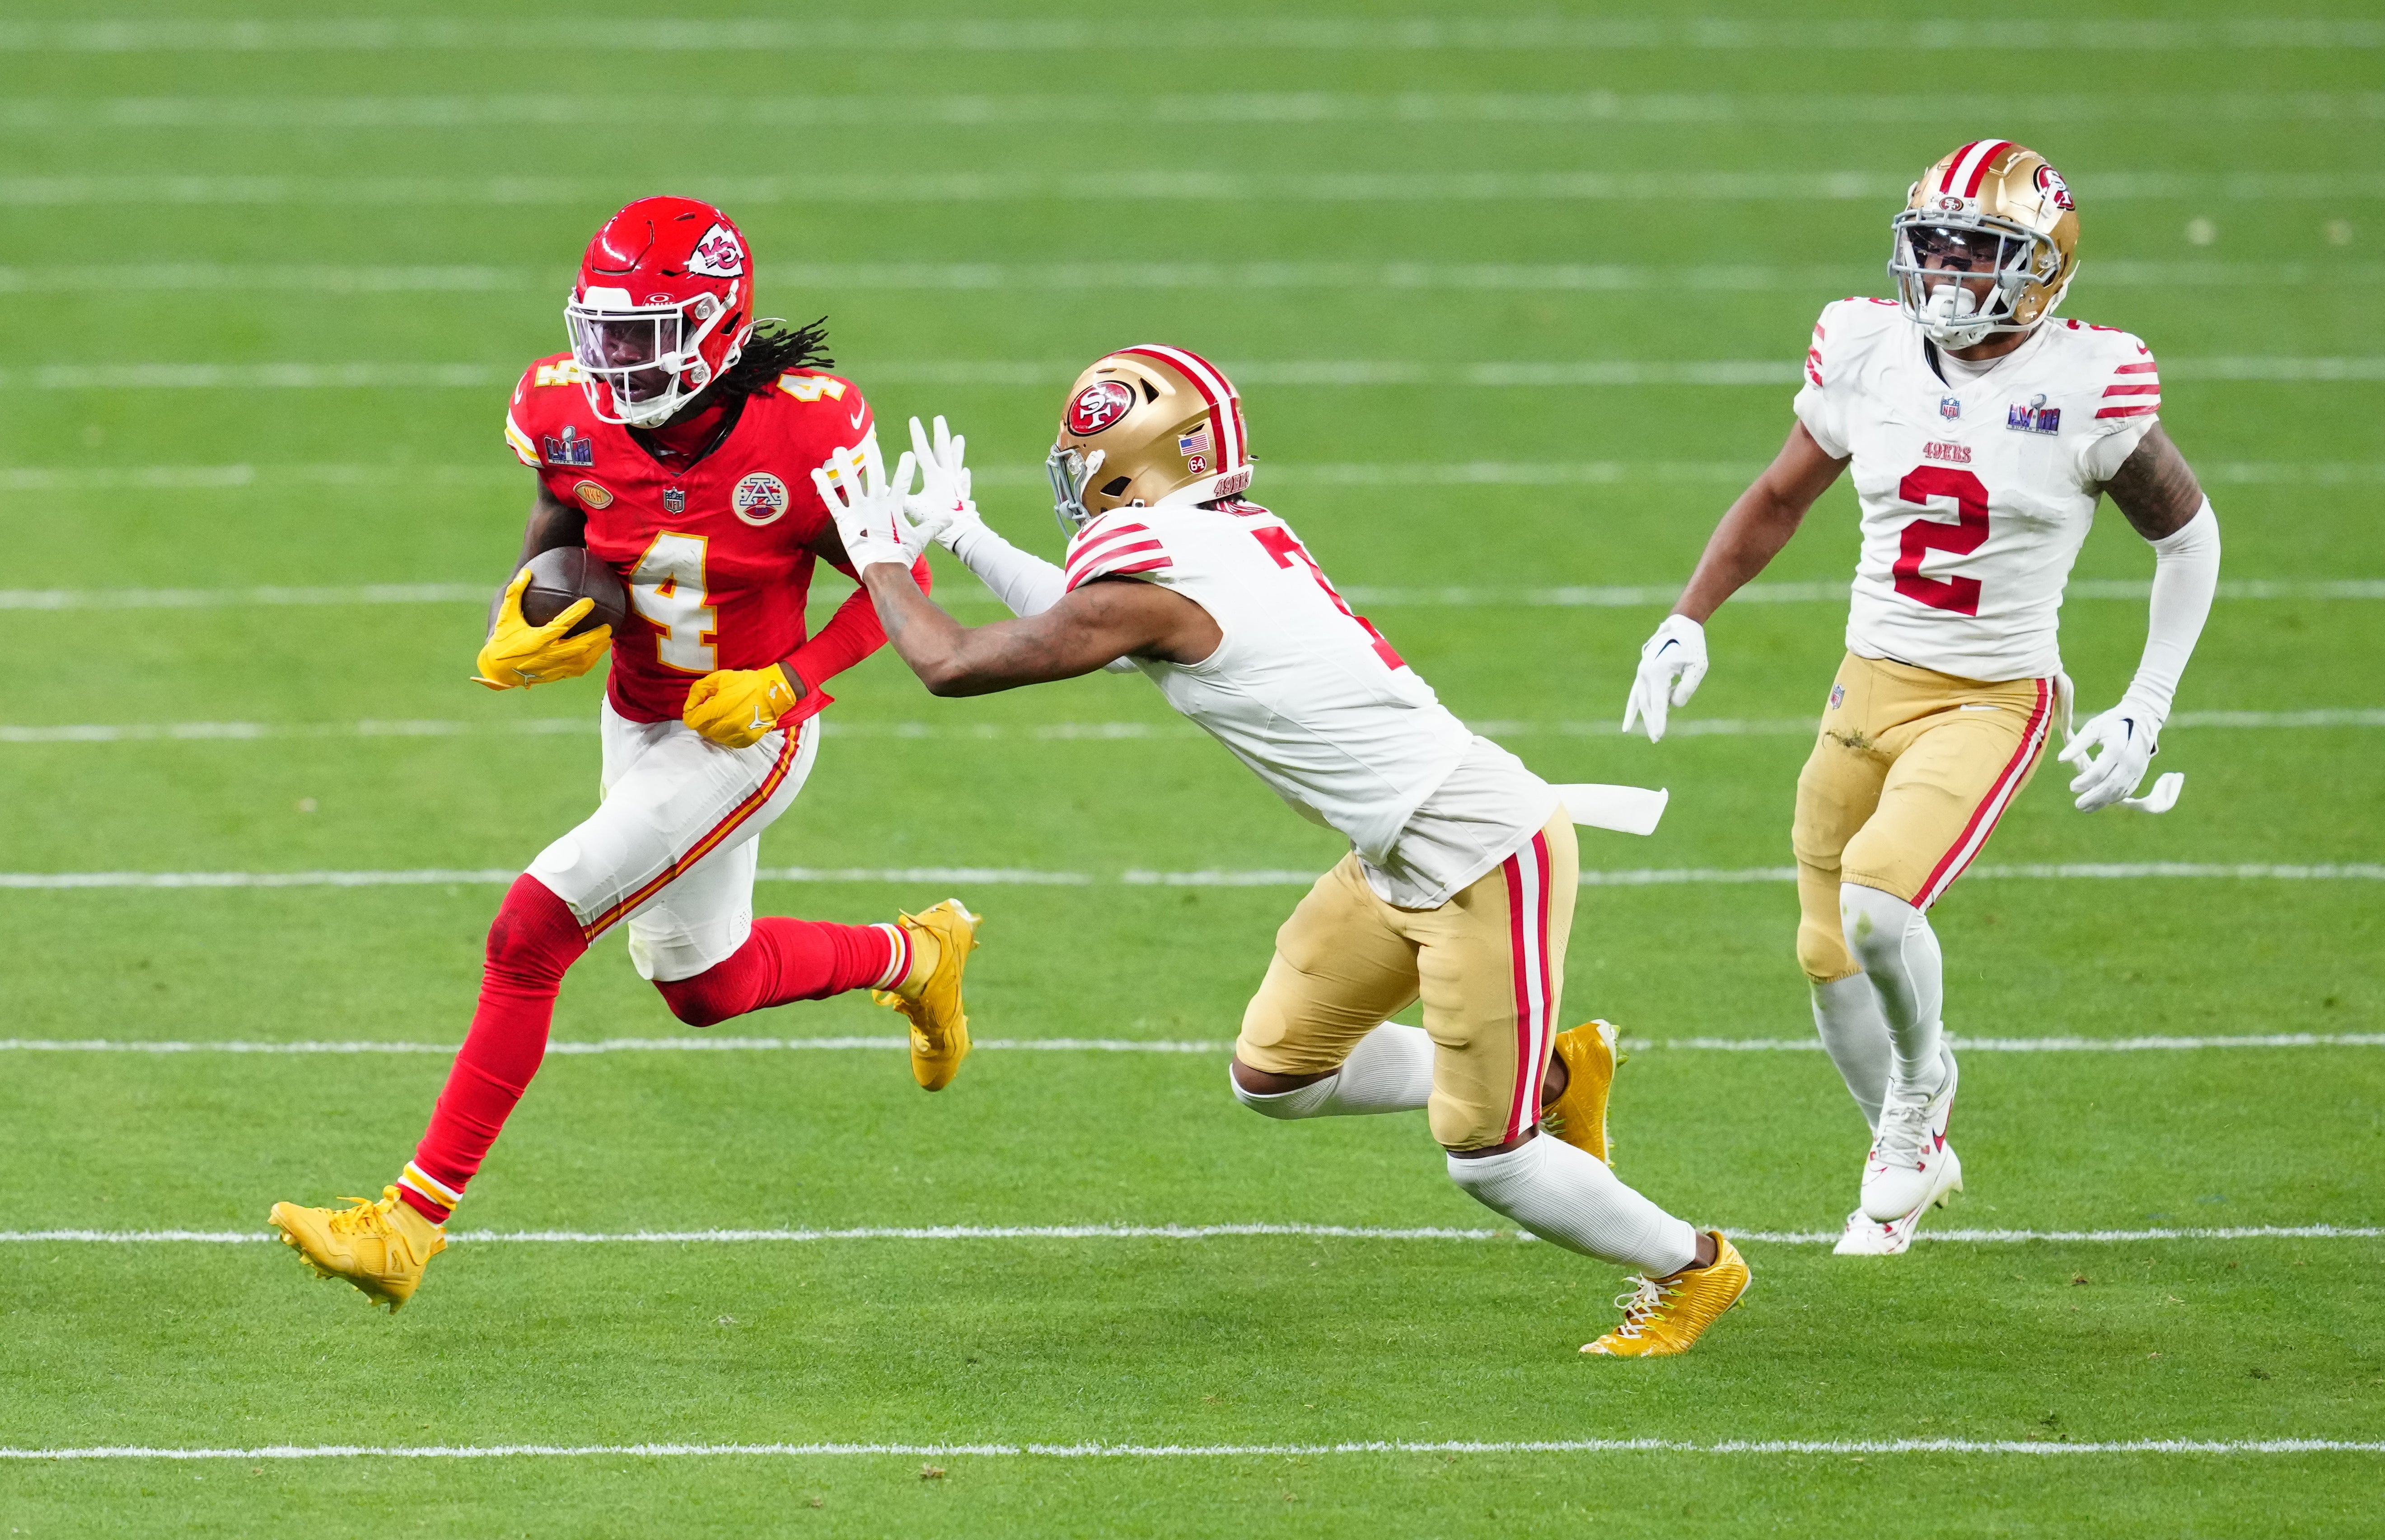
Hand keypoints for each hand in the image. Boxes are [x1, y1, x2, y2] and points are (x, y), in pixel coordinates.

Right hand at [472, 567, 610, 689]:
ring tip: (608, 639)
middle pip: (578, 646)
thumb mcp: (505, 616)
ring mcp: (552, 668)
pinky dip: (590, 661)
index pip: (561, 625)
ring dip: (596, 650)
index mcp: (536, 639)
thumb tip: (526, 572)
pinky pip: (577, 670)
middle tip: (608, 625)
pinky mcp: (555, 676)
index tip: (590, 601)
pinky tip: (597, 652)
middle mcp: (547, 655)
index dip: (576, 613)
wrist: (498, 671)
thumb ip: (515, 593)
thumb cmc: (502, 640)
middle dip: (595, 636)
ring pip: (581, 661)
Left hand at [683, 663, 802, 748]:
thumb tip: (689, 705)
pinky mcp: (745, 740)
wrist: (773, 692)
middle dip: (702, 719)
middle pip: (702, 730)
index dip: (690, 713)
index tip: (695, 707)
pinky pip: (728, 741)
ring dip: (713, 727)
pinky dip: (726, 733)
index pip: (691, 720)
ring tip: (722, 715)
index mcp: (716, 709)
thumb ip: (699, 690)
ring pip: (714, 736)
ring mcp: (736, 735)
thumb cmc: (745, 683)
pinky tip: (732, 723)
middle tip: (711, 709)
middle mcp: (724, 726)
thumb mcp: (719, 678)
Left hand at [812, 432, 922, 572]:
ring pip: (851, 483)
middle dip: (872, 456)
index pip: (902, 484)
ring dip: (845, 465)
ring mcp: (860, 512)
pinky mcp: (845, 521)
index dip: (906, 469)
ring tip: (838, 449)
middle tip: (869, 440)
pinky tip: (815, 473)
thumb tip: (950, 519)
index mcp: (894, 508)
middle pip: (875, 475)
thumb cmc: (901, 555)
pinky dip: (823, 486)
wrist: (884, 570)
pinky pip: (832, 501)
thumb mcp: (919, 538)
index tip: (909, 454)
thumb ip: (933, 525)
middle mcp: (877, 505)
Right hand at [902, 415, 984, 550]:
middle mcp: (947, 477)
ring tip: (959, 438)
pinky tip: (965, 472)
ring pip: (956, 462)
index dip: (918, 435)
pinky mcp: (963, 496)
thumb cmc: (937, 520)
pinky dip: (963, 476)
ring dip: (957, 450)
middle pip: (943, 450)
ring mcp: (957, 485)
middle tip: (939, 418)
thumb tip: (882, 488)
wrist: (962, 534)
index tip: (914, 419)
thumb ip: (899, 497)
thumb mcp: (915, 508)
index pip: (924, 451)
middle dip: (940, 433)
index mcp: (935, 477)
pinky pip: (963, 482)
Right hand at [1620, 614, 1707, 741]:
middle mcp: (1645, 673)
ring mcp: (1641, 672)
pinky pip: (1635, 695)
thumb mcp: (1697, 667)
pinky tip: (1628, 726)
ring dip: (1646, 717)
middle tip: (1658, 739)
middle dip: (1652, 722)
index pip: (1658, 703)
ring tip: (1654, 732)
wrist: (1680, 626)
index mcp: (1658, 671)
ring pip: (1641, 701)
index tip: (1659, 735)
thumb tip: (1673, 704)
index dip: (1659, 721)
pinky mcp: (1643, 672)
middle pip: (1647, 705)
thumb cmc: (1692, 646)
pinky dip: (1632, 710)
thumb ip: (1687, 688)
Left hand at [2057, 701, 2158, 811]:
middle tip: (2078, 804)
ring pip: (2120, 791)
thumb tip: (2061, 759)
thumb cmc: (2113, 723)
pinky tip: (2100, 802)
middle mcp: (2130, 761)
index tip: (2072, 787)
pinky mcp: (2140, 774)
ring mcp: (2137, 769)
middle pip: (2110, 785)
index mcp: (2117, 748)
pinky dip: (2113, 798)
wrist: (2142, 720)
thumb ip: (2078, 744)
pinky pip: (2127, 790)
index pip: (2099, 771)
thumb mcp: (2094, 727)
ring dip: (2102, 802)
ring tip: (2085, 808)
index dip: (2085, 782)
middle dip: (2093, 797)